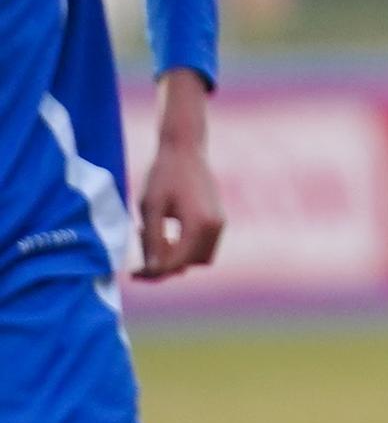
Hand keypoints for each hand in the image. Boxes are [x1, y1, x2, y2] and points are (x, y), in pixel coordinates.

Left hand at [134, 75, 222, 280]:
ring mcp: (220, 222)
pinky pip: (203, 244)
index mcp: (199, 224)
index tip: (132, 272)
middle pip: (190, 263)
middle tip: (140, 253)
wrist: (185, 149)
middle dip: (166, 265)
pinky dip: (185, 246)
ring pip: (199, 257)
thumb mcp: (150, 208)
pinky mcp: (218, 218)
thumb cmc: (163, 175)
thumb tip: (152, 269)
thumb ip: (152, 240)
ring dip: (177, 256)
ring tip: (153, 237)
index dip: (153, 271)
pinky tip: (166, 231)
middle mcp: (215, 226)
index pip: (176, 262)